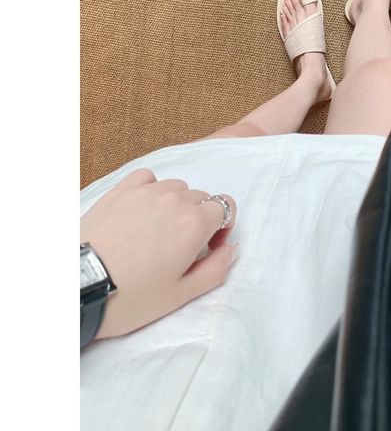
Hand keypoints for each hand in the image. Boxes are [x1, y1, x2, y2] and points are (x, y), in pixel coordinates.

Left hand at [80, 168, 237, 339]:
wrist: (77, 287)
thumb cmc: (130, 296)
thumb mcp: (181, 295)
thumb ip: (216, 270)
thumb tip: (229, 249)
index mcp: (195, 223)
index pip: (225, 206)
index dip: (221, 227)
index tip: (207, 247)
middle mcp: (175, 199)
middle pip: (202, 198)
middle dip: (199, 219)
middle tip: (179, 248)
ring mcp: (146, 192)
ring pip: (177, 188)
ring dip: (176, 205)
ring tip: (157, 232)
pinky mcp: (122, 190)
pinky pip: (149, 178)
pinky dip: (152, 190)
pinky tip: (142, 211)